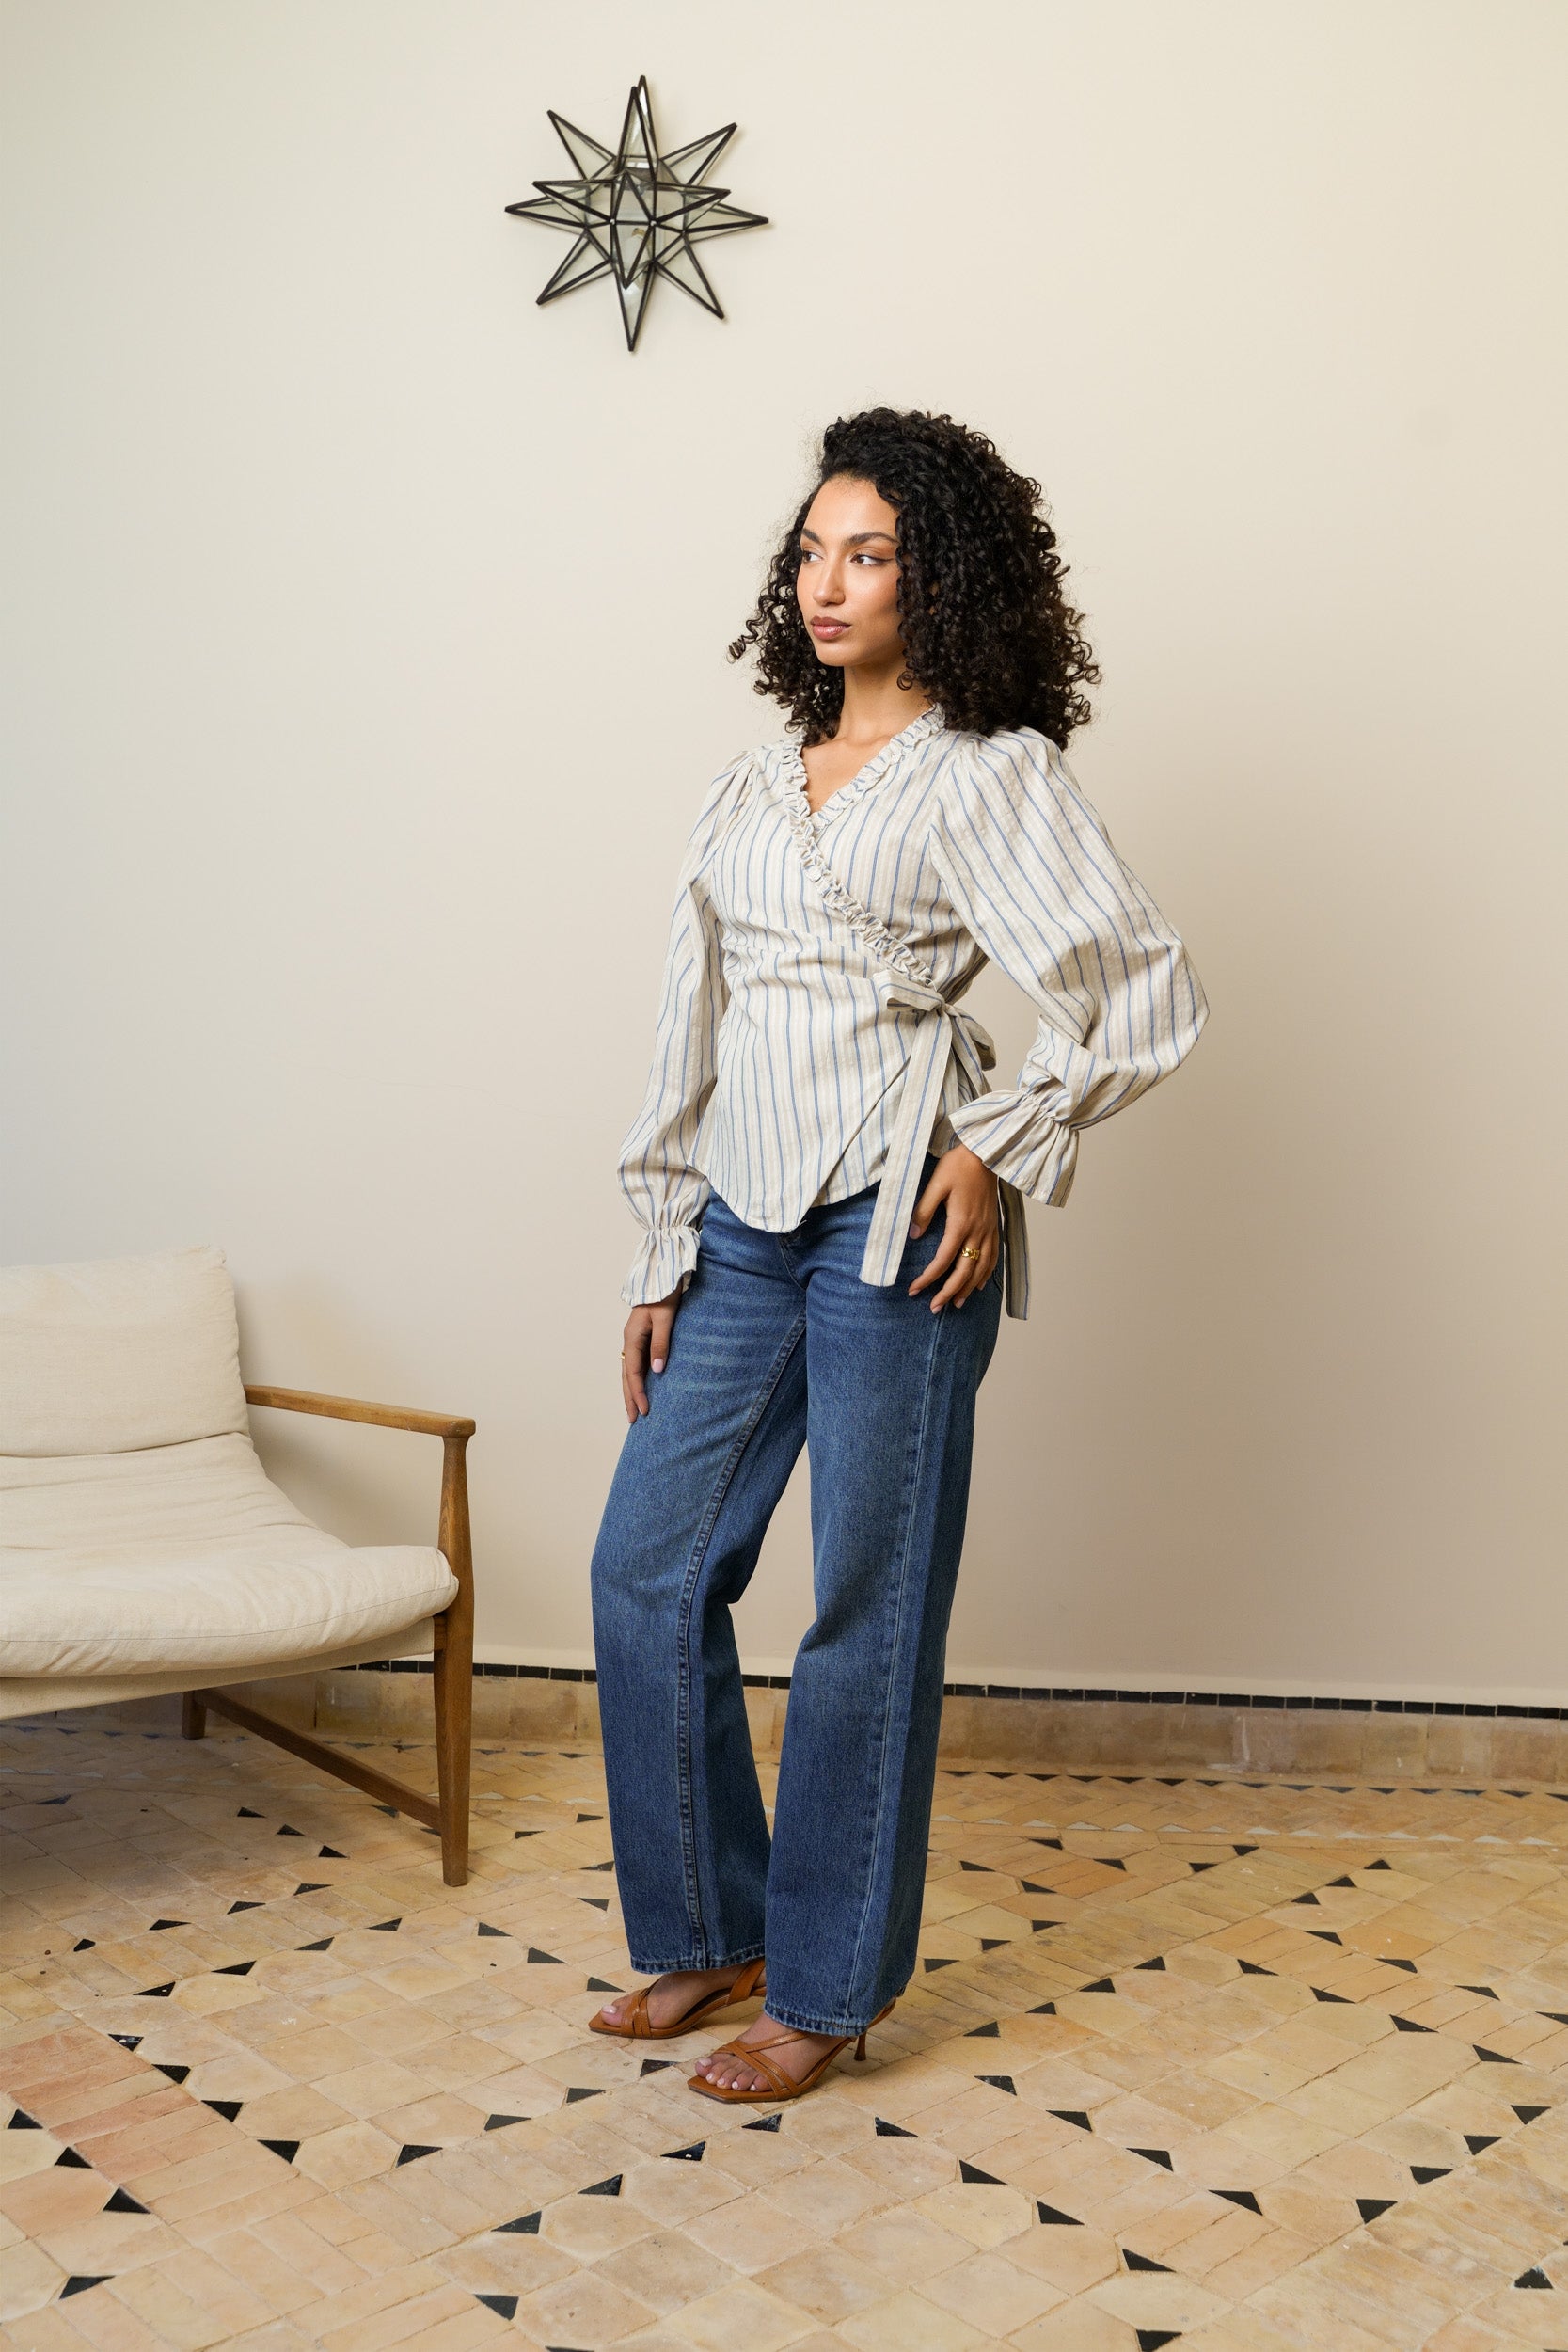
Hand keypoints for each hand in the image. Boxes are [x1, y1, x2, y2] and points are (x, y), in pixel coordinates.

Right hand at [621, 1289, 682, 1421]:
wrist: (662, 1276)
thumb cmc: (665, 1295)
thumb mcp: (665, 1318)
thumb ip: (661, 1343)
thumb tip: (657, 1370)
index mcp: (632, 1337)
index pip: (634, 1372)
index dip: (638, 1393)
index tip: (644, 1410)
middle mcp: (630, 1340)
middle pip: (627, 1375)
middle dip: (629, 1398)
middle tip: (633, 1420)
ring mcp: (634, 1339)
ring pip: (629, 1371)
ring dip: (631, 1390)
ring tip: (634, 1409)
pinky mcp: (641, 1337)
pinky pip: (636, 1363)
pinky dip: (636, 1379)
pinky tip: (642, 1387)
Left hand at [908, 1146, 999, 1311]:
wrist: (987, 1153)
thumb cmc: (959, 1165)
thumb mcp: (936, 1184)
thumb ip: (923, 1210)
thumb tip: (913, 1235)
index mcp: (961, 1223)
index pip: (943, 1260)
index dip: (928, 1278)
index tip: (914, 1290)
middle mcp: (978, 1231)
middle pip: (964, 1271)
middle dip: (948, 1292)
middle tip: (934, 1308)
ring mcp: (989, 1230)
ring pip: (981, 1268)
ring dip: (967, 1288)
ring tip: (955, 1303)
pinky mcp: (994, 1226)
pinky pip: (993, 1257)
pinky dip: (986, 1275)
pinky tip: (978, 1284)